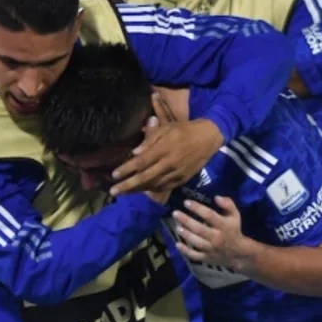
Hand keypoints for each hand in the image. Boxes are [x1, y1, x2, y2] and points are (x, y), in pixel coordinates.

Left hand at [110, 118, 224, 196]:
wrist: (208, 138)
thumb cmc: (183, 130)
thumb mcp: (166, 128)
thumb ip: (150, 139)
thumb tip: (135, 152)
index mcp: (163, 148)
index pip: (141, 161)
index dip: (126, 169)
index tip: (113, 175)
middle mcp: (169, 163)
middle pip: (145, 177)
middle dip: (128, 185)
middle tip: (113, 191)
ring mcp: (176, 173)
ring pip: (153, 185)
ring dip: (137, 190)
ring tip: (124, 192)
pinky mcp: (182, 179)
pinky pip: (164, 187)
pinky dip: (151, 190)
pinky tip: (142, 190)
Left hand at [172, 196, 255, 270]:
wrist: (237, 252)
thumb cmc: (233, 229)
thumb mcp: (235, 215)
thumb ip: (228, 204)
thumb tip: (217, 197)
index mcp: (224, 225)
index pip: (209, 215)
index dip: (197, 208)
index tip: (186, 202)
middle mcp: (217, 237)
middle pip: (199, 229)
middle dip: (186, 221)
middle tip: (175, 213)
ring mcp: (211, 248)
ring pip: (197, 242)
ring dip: (186, 235)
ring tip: (177, 226)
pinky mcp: (207, 257)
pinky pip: (195, 255)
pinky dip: (186, 251)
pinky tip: (177, 244)